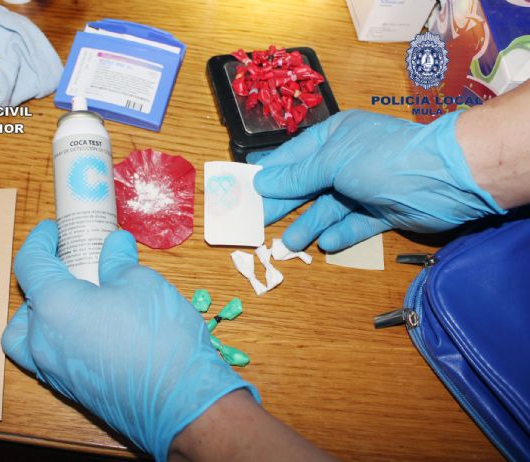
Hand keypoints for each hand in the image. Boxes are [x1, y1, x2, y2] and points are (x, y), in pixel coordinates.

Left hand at [1, 221, 258, 460]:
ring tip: (72, 304)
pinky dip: (59, 340)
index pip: (31, 265)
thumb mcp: (141, 282)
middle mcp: (45, 343)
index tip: (54, 230)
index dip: (40, 241)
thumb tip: (113, 245)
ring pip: (28, 340)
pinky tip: (93, 331)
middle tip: (67, 270)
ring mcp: (56, 372)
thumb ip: (118, 261)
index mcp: (55, 307)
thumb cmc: (158, 335)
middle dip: (40, 282)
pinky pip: (50, 360)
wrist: (181, 400)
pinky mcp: (74, 391)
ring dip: (40, 317)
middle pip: (23, 307)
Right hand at [253, 110, 503, 251]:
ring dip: (310, 224)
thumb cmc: (380, 158)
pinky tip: (326, 243)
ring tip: (290, 244)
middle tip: (259, 223)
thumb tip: (262, 181)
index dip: (271, 173)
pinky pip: (356, 223)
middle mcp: (348, 160)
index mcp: (335, 137)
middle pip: (308, 184)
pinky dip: (341, 233)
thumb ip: (298, 175)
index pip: (295, 156)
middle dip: (285, 203)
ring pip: (330, 207)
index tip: (247, 191)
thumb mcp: (332, 161)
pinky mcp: (383, 211)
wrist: (443, 177)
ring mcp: (366, 187)